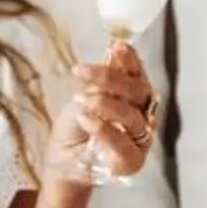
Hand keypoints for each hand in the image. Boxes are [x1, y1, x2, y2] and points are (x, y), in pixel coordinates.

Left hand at [43, 38, 156, 184]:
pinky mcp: (133, 161)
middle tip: (82, 71)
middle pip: (139, 92)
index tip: (117, 46)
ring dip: (104, 104)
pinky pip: (123, 145)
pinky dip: (103, 130)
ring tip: (80, 100)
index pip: (137, 74)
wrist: (63, 161)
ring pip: (132, 117)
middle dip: (111, 78)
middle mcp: (143, 115)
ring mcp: (141, 139)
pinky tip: (86, 120)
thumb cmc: (76, 129)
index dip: (130, 60)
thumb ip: (100, 81)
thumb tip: (114, 53)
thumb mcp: (83, 97)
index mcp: (134, 97)